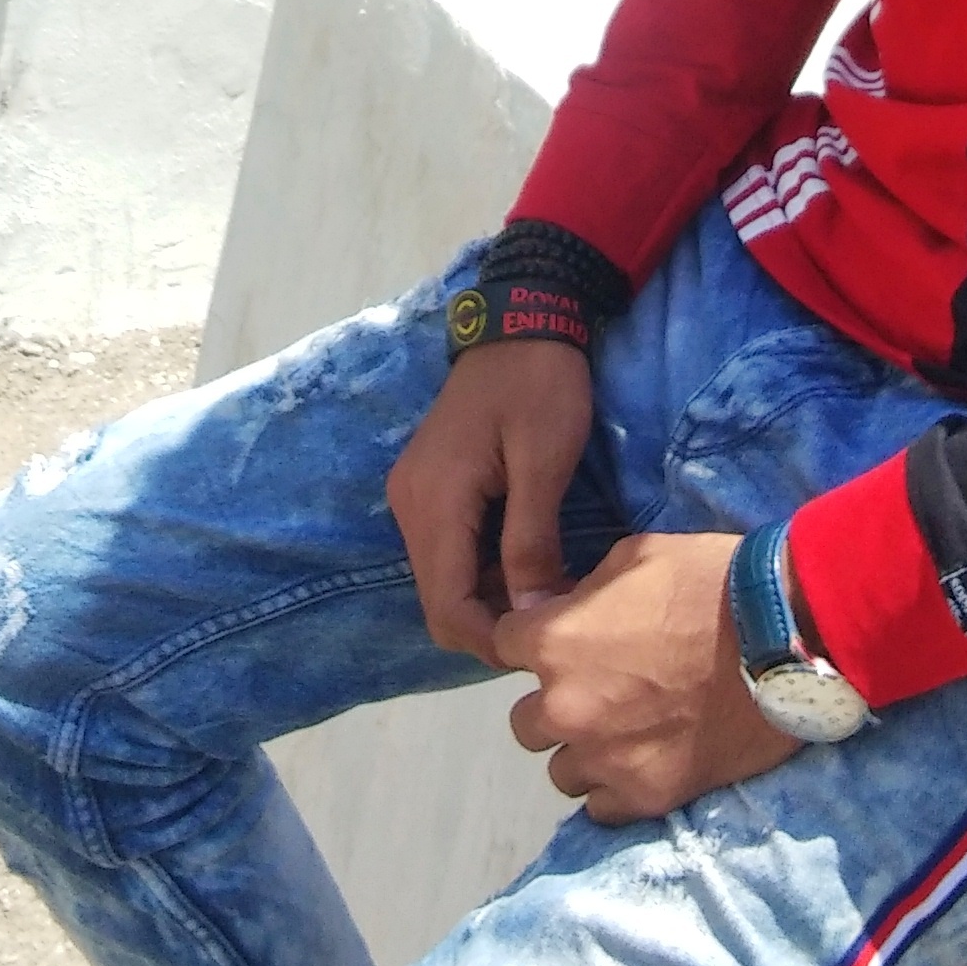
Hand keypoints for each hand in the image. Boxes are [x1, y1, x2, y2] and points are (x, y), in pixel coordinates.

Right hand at [386, 339, 593, 660]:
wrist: (521, 318)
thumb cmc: (540, 384)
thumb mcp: (545, 462)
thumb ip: (531, 543)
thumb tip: (531, 618)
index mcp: (434, 502)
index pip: (447, 607)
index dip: (492, 641)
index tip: (547, 647)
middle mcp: (410, 505)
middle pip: (440, 600)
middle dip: (493, 625)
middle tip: (556, 627)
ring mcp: (416, 495)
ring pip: (445, 579)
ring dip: (491, 599)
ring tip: (550, 598)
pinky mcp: (430, 487)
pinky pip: (450, 552)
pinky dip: (484, 571)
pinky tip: (529, 564)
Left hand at [496, 532, 802, 823]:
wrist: (784, 638)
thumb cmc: (711, 581)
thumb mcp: (635, 556)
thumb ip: (584, 594)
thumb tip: (564, 613)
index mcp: (553, 643)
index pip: (503, 646)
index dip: (532, 640)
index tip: (563, 640)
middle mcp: (564, 708)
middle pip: (525, 720)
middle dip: (555, 703)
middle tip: (602, 689)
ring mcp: (602, 759)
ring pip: (561, 769)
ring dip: (584, 751)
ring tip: (627, 732)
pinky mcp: (644, 796)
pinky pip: (601, 807)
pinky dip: (616, 787)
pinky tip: (646, 762)